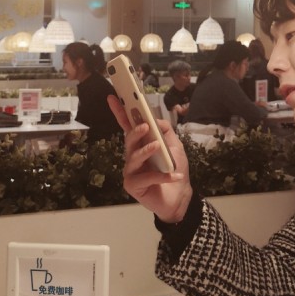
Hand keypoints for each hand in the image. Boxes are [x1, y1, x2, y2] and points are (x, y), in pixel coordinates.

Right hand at [107, 95, 192, 222]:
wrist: (181, 197)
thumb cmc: (175, 171)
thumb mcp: (175, 147)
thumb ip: (166, 132)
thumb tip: (155, 120)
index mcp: (141, 145)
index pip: (128, 127)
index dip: (120, 112)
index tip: (113, 97)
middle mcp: (133, 158)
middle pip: (129, 141)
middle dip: (135, 132)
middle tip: (144, 126)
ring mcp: (131, 172)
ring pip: (134, 158)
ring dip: (146, 151)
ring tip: (157, 147)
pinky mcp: (133, 186)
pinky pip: (146, 178)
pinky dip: (162, 176)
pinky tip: (175, 175)